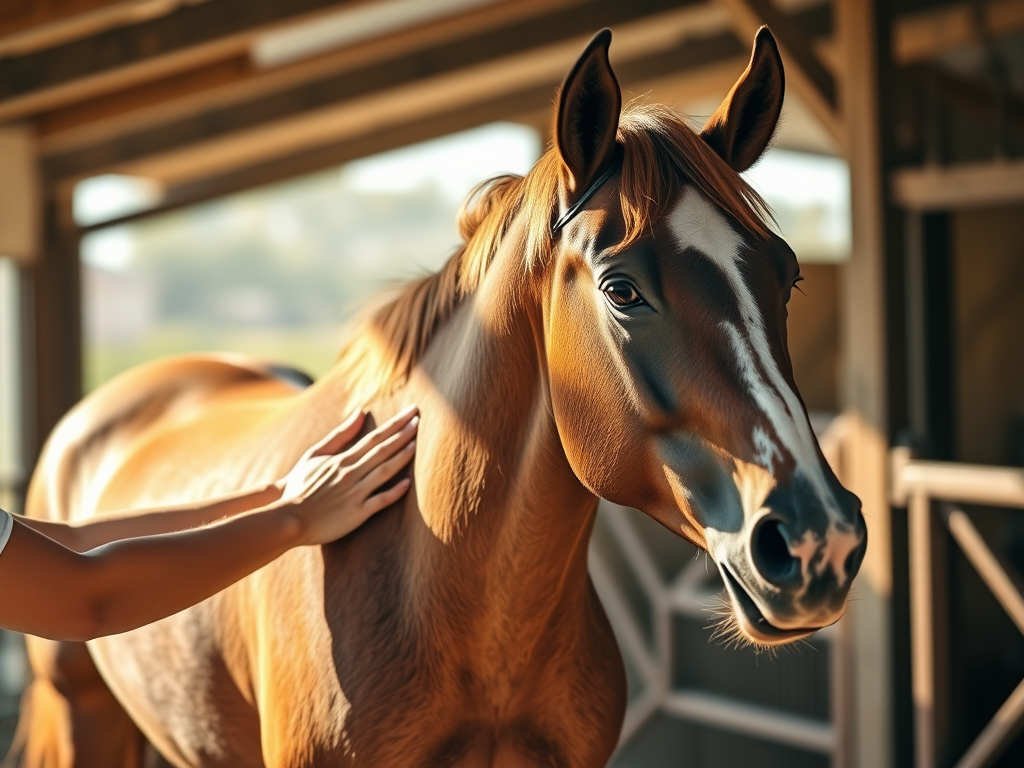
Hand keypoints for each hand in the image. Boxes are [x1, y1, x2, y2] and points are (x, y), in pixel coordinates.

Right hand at [276, 405, 417, 544]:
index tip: (411, 412)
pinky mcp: (356, 514)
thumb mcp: (314, 454)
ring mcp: (355, 494)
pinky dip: (394, 492)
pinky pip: (380, 501)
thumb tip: (360, 413)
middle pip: (382, 450)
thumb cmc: (300, 486)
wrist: (288, 518)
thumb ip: (339, 435)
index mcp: (342, 459)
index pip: (374, 437)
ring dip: (402, 457)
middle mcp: (350, 473)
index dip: (395, 424)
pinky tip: (408, 483)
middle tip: (420, 419)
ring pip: (384, 472)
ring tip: (416, 444)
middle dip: (403, 434)